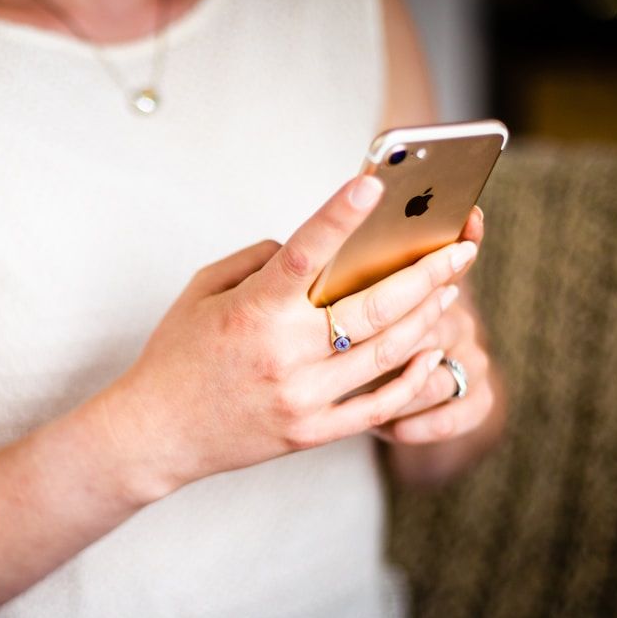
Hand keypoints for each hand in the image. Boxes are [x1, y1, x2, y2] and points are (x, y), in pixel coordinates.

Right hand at [98, 175, 478, 494]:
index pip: (302, 254)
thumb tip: (313, 247)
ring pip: (385, 352)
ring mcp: (302, 397)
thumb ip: (258, 261)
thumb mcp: (202, 291)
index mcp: (252, 312)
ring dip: (427, 316)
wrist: (156, 434)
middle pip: (372, 307)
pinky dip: (412, 377)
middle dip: (425, 273)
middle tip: (461, 248)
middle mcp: (283, 354)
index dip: (339, 216)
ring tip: (451, 289)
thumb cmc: (176, 355)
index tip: (374, 183)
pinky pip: (378, 405)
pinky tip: (432, 350)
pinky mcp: (312, 431)